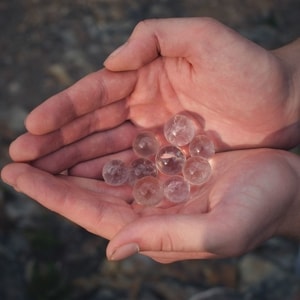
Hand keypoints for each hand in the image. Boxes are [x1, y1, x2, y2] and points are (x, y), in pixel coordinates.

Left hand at [2, 148, 298, 262]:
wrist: (283, 184)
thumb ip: (168, 239)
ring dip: (71, 159)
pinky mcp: (165, 168)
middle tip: (16, 156)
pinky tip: (83, 138)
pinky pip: (124, 158)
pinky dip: (100, 149)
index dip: (52, 195)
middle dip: (51, 175)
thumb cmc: (260, 208)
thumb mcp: (220, 231)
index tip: (16, 175)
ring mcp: (155, 188)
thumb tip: (114, 247)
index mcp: (152, 229)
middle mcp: (147, 211)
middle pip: (87, 192)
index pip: (90, 212)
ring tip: (40, 144)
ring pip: (102, 173)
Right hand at [9, 18, 298, 170]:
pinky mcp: (167, 156)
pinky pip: (129, 167)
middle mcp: (142, 107)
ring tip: (40, 175)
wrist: (281, 100)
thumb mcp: (201, 38)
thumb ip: (153, 38)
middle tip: (20, 159)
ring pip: (104, 150)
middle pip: (90, 127)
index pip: (93, 95)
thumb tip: (111, 62)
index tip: (32, 127)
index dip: (62, 111)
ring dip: (72, 163)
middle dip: (55, 142)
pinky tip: (82, 186)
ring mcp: (152, 134)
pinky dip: (104, 176)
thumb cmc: (246, 67)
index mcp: (144, 77)